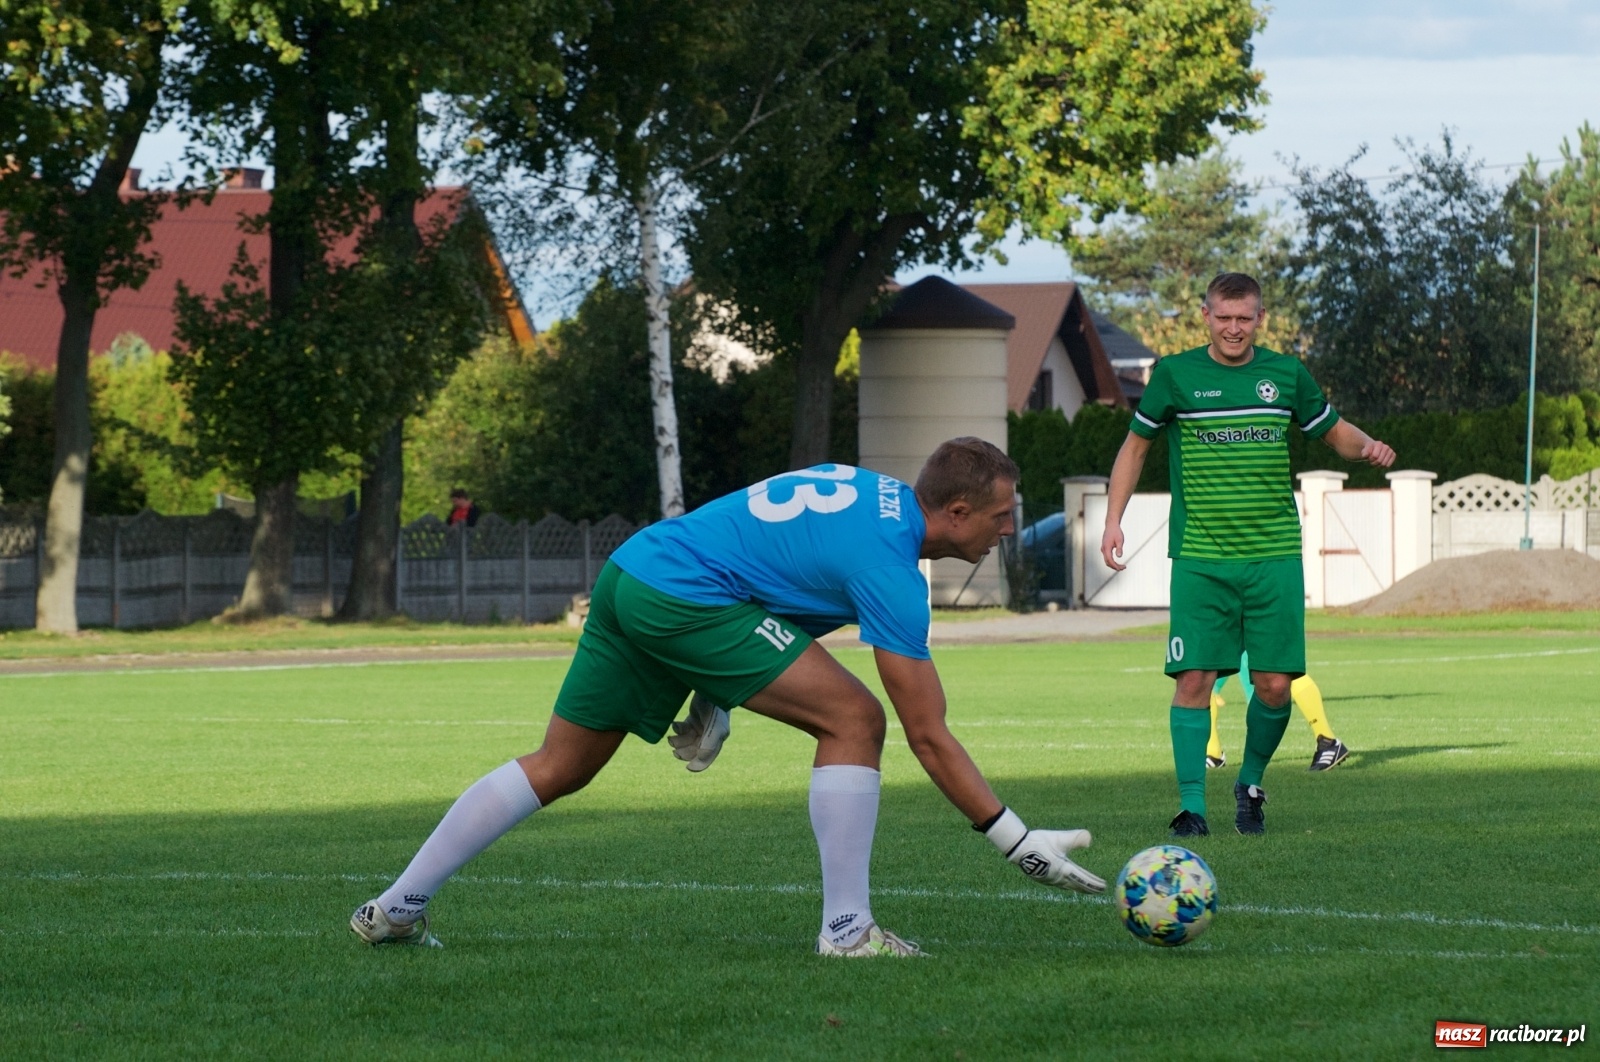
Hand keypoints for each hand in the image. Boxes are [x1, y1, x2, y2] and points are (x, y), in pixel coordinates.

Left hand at [667, 692, 729, 771]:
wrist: (710, 688)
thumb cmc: (715, 708)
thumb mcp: (715, 728)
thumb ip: (709, 746)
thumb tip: (699, 762)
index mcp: (718, 739)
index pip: (707, 757)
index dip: (698, 764)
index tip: (688, 767)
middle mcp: (709, 735)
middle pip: (694, 750)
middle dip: (684, 752)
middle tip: (675, 752)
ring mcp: (701, 727)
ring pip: (687, 741)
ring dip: (678, 742)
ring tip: (671, 739)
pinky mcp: (693, 719)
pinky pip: (683, 730)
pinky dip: (677, 730)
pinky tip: (675, 725)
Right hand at [982, 808, 1105, 893]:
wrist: (1017, 847)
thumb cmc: (1038, 841)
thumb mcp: (1059, 838)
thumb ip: (1076, 838)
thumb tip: (1090, 839)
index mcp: (1064, 869)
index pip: (1083, 879)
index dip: (1094, 884)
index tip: (1104, 887)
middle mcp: (1058, 877)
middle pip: (1077, 886)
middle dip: (1088, 888)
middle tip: (1099, 891)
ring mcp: (1049, 879)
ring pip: (1068, 886)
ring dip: (1078, 887)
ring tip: (1085, 888)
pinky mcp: (1042, 877)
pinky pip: (1060, 885)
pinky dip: (1068, 885)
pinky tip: (1066, 883)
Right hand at [1100, 525, 1125, 570]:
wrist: (1111, 525)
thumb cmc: (1116, 532)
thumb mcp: (1120, 540)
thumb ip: (1119, 548)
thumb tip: (1119, 556)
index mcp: (1106, 548)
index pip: (1110, 560)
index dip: (1115, 566)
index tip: (1122, 568)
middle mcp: (1103, 549)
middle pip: (1108, 562)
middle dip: (1115, 567)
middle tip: (1124, 568)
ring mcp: (1103, 549)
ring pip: (1107, 560)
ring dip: (1114, 565)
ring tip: (1122, 566)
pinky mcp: (1105, 548)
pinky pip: (1107, 557)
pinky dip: (1112, 561)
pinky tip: (1117, 562)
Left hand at [1361, 439, 1395, 467]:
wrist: (1374, 450)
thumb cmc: (1368, 451)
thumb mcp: (1364, 451)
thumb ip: (1364, 453)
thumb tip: (1365, 455)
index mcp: (1379, 444)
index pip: (1375, 456)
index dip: (1370, 458)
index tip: (1369, 457)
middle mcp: (1386, 446)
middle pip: (1379, 460)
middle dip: (1374, 462)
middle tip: (1372, 460)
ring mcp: (1390, 450)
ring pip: (1384, 464)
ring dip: (1378, 465)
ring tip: (1376, 461)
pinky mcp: (1393, 455)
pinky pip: (1388, 465)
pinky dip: (1383, 466)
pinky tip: (1381, 462)